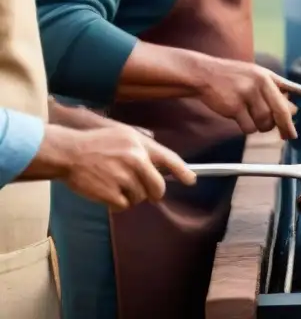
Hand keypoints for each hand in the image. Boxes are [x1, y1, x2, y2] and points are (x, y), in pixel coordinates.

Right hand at [29, 124, 195, 211]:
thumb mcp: (124, 134)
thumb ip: (144, 147)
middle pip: (158, 187)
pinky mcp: (111, 193)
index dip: (183, 171)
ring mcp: (124, 177)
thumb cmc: (95, 143)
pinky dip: (117, 204)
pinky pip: (124, 206)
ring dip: (130, 196)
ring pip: (140, 197)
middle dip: (153, 193)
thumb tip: (162, 164)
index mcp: (141, 144)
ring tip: (114, 184)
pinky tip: (107, 193)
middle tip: (144, 192)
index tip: (191, 180)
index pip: (169, 159)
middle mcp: (136, 160)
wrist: (68, 153)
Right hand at [193, 59, 297, 139]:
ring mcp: (248, 94)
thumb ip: (273, 91)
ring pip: (264, 122)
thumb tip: (293, 111)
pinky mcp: (235, 106)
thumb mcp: (256, 76)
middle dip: (284, 128)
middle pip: (280, 112)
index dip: (291, 116)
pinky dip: (246, 127)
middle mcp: (261, 83)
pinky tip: (240, 118)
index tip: (294, 130)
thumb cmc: (232, 78)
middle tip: (286, 137)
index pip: (286, 99)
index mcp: (268, 76)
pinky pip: (249, 127)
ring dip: (260, 126)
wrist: (203, 74)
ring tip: (251, 118)